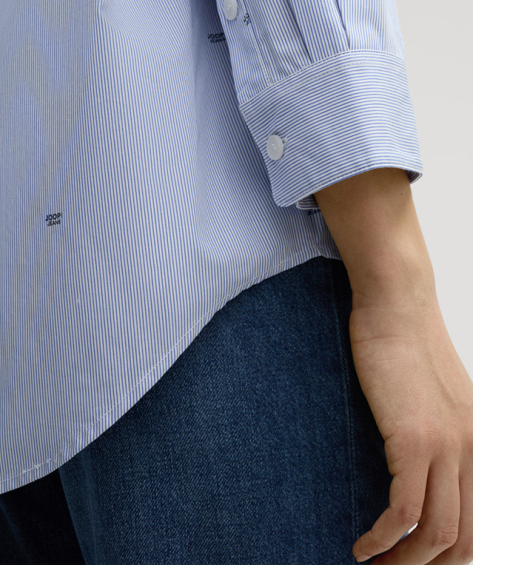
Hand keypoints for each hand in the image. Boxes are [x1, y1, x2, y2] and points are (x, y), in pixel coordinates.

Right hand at [349, 289, 472, 562]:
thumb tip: (416, 467)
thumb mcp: (436, 396)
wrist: (397, 304)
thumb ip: (440, 433)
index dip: (450, 558)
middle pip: (463, 540)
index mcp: (482, 444)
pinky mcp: (415, 438)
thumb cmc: (406, 343)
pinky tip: (361, 546)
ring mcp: (449, 445)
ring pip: (438, 534)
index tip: (413, 562)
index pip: (479, 525)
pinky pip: (404, 511)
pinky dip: (382, 539)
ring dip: (404, 563)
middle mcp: (475, 450)